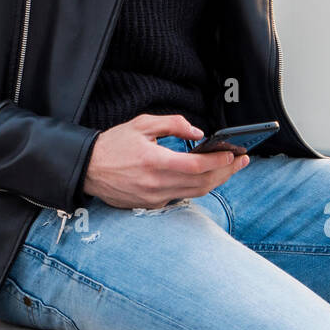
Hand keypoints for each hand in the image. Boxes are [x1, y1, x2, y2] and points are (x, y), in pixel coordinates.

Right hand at [80, 113, 247, 209]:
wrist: (87, 168)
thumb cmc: (113, 144)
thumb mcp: (142, 124)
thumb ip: (173, 124)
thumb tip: (198, 132)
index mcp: (154, 162)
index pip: (196, 166)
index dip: (219, 160)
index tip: (234, 152)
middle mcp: (156, 184)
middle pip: (202, 183)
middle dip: (226, 172)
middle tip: (242, 160)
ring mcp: (154, 198)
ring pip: (196, 193)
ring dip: (217, 181)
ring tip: (231, 168)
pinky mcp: (151, 205)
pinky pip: (182, 197)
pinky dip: (198, 187)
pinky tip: (208, 177)